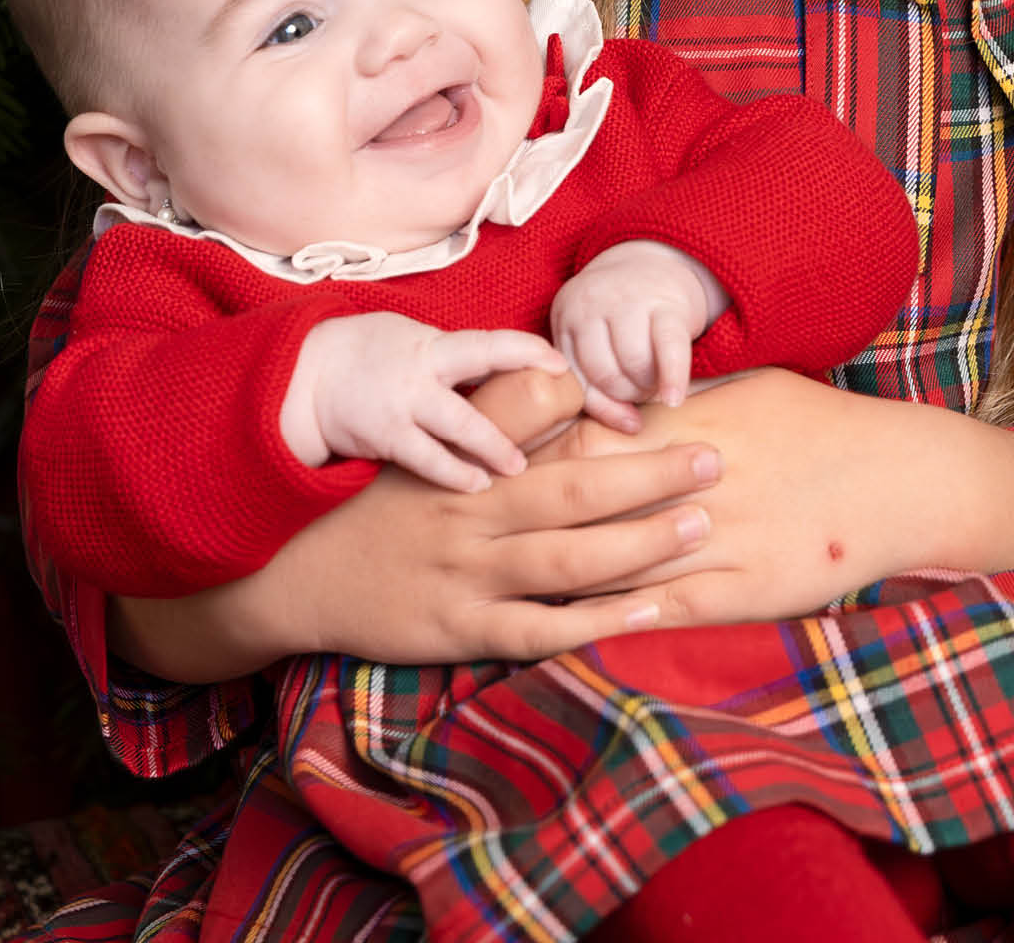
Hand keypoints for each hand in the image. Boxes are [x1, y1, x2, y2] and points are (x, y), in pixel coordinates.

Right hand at [113, 368, 729, 678]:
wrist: (301, 579)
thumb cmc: (383, 507)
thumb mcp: (430, 451)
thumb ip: (497, 423)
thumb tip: (570, 383)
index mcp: (468, 465)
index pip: (545, 427)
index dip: (605, 416)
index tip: (662, 406)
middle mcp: (473, 516)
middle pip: (575, 491)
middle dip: (650, 477)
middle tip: (712, 461)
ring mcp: (468, 578)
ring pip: (567, 561)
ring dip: (639, 545)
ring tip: (698, 528)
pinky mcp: (462, 631)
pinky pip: (539, 630)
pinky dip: (597, 624)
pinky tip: (649, 612)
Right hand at [280, 311, 571, 491]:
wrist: (307, 375)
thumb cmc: (368, 354)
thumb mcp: (415, 342)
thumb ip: (457, 360)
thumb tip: (508, 373)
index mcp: (436, 346)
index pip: (492, 343)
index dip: (530, 352)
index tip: (564, 366)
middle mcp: (424, 373)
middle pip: (486, 378)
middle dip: (527, 399)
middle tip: (563, 420)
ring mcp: (404, 406)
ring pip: (461, 427)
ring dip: (494, 449)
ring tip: (518, 469)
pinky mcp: (385, 438)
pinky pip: (426, 459)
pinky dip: (454, 472)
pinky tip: (476, 485)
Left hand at [524, 369, 909, 621]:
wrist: (897, 478)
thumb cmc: (823, 424)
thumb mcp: (751, 388)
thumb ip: (688, 395)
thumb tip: (635, 391)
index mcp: (695, 426)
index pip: (593, 434)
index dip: (538, 451)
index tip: (495, 461)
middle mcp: (697, 481)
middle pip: (594, 497)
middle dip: (533, 514)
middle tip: (477, 530)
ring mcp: (721, 537)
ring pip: (622, 558)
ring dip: (561, 576)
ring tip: (504, 588)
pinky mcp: (744, 588)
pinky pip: (670, 605)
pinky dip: (620, 617)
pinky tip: (576, 630)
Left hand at [550, 241, 728, 416]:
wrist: (653, 262)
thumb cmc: (618, 319)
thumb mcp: (592, 340)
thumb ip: (595, 383)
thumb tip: (630, 426)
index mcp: (566, 315)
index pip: (576, 376)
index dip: (602, 405)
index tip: (626, 419)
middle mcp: (591, 303)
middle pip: (605, 374)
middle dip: (627, 393)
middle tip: (643, 389)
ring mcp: (627, 299)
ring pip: (634, 365)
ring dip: (649, 386)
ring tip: (657, 380)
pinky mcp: (666, 302)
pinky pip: (668, 349)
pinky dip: (672, 378)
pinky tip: (674, 399)